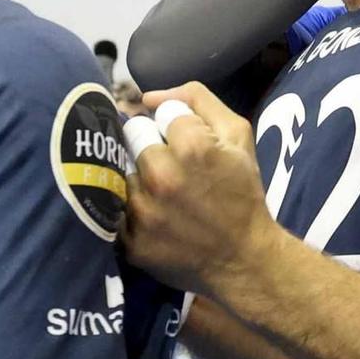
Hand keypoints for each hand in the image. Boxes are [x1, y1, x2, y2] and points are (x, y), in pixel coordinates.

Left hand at [123, 82, 279, 296]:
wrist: (244, 261)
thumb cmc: (242, 195)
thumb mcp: (238, 136)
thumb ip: (197, 100)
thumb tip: (148, 97)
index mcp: (192, 147)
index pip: (158, 115)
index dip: (174, 129)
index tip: (187, 147)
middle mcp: (162, 176)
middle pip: (134, 140)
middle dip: (151, 149)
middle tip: (172, 171)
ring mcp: (143, 211)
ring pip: (121, 172)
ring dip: (138, 179)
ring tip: (163, 196)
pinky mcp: (130, 241)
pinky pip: (115, 209)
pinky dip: (128, 211)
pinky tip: (152, 217)